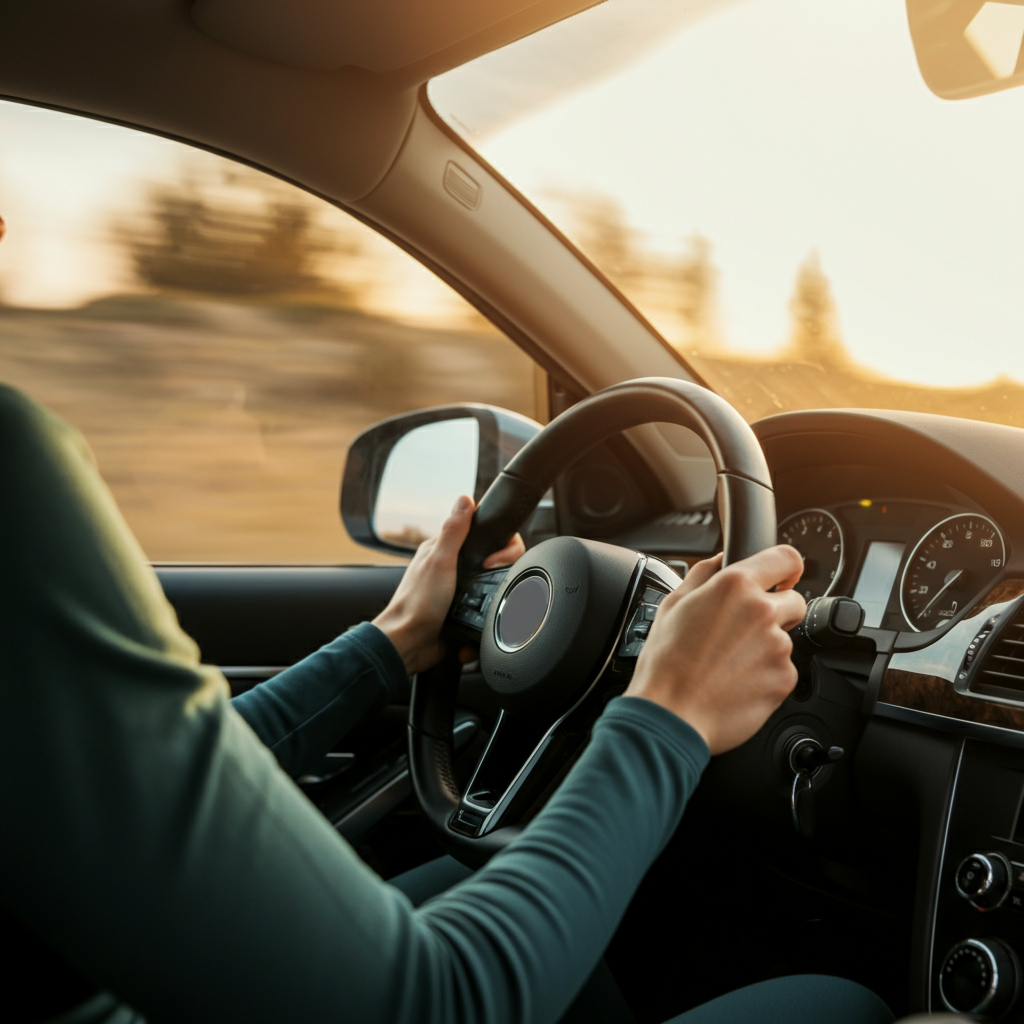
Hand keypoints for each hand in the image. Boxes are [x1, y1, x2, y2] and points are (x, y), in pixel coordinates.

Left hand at [372, 495, 525, 674]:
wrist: (410, 644)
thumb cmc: (417, 604)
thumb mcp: (439, 561)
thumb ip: (453, 531)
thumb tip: (464, 499)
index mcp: (444, 551)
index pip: (483, 535)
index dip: (499, 544)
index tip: (494, 560)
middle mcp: (452, 569)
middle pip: (494, 560)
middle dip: (501, 571)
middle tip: (490, 581)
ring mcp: (459, 591)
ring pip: (494, 585)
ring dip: (497, 594)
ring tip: (490, 601)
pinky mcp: (464, 612)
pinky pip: (487, 610)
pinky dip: (488, 615)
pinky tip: (484, 619)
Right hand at [624, 545, 805, 754]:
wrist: (671, 713)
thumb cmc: (666, 662)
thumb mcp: (672, 604)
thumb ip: (703, 574)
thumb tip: (719, 560)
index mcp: (735, 586)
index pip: (785, 558)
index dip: (787, 567)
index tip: (785, 577)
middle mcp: (762, 611)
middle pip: (794, 601)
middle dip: (776, 611)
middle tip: (742, 630)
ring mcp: (778, 646)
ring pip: (784, 638)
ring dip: (765, 646)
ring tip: (728, 663)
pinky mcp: (785, 678)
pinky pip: (782, 669)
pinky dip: (765, 674)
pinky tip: (735, 681)